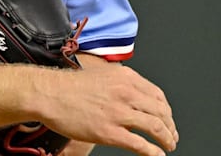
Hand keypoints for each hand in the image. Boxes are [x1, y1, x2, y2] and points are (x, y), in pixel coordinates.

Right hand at [37, 61, 177, 155]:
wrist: (48, 93)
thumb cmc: (69, 86)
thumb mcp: (102, 74)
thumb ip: (121, 82)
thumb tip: (136, 94)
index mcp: (126, 78)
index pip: (158, 96)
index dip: (167, 111)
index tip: (168, 119)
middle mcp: (126, 93)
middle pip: (161, 112)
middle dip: (170, 127)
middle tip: (172, 136)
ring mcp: (118, 113)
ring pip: (155, 127)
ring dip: (167, 139)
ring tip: (168, 146)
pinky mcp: (109, 132)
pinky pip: (140, 144)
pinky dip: (153, 152)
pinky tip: (157, 155)